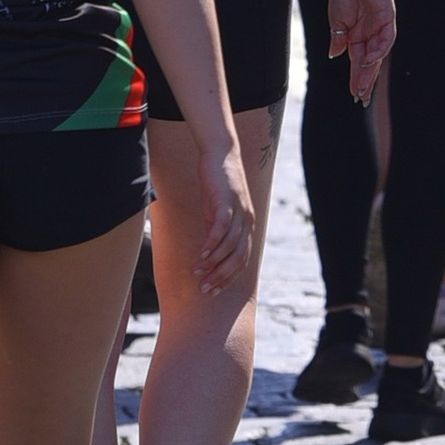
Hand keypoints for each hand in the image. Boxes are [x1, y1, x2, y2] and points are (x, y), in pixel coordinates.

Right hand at [187, 134, 256, 295]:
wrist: (220, 153)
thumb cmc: (217, 184)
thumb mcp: (217, 212)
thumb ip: (217, 230)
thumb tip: (209, 253)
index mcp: (247, 226)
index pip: (242, 261)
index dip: (228, 278)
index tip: (212, 291)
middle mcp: (248, 221)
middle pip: (238, 258)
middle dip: (221, 277)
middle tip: (204, 289)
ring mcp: (240, 211)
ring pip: (230, 246)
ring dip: (213, 263)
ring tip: (197, 272)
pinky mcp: (228, 200)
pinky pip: (221, 227)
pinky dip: (212, 243)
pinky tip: (201, 254)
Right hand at [327, 0, 396, 100]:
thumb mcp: (336, 19)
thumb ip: (338, 38)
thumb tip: (334, 55)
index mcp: (356, 34)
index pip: (358, 61)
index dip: (356, 77)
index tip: (354, 95)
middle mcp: (369, 33)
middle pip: (369, 62)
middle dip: (365, 81)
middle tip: (361, 99)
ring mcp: (379, 26)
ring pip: (378, 54)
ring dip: (371, 71)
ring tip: (364, 87)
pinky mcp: (388, 18)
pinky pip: (386, 39)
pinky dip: (379, 51)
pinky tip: (371, 61)